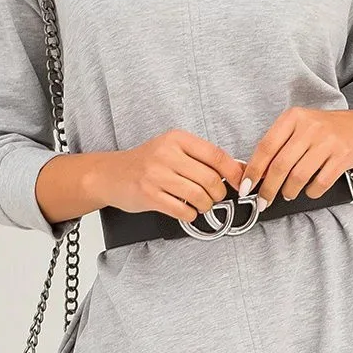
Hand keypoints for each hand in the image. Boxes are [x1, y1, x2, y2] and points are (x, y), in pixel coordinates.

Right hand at [104, 130, 246, 222]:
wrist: (111, 174)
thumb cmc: (147, 163)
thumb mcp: (173, 150)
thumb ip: (202, 158)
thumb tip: (238, 169)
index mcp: (177, 139)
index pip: (216, 155)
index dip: (233, 172)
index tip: (241, 183)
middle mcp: (166, 154)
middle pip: (210, 179)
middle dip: (218, 193)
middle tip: (215, 196)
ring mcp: (156, 175)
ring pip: (198, 196)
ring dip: (205, 205)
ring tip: (201, 204)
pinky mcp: (149, 196)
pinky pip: (182, 210)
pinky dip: (190, 214)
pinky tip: (187, 210)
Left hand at [241, 109, 352, 207]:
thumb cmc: (321, 132)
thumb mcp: (297, 129)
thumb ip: (277, 147)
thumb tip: (254, 176)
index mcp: (293, 117)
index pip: (266, 147)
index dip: (253, 171)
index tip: (246, 188)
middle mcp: (310, 127)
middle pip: (280, 166)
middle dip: (268, 189)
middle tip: (263, 201)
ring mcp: (328, 141)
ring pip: (299, 177)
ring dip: (289, 191)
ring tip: (288, 193)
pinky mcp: (343, 156)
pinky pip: (320, 183)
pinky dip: (311, 192)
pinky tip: (308, 190)